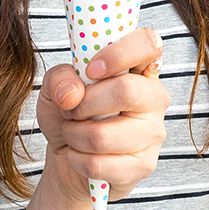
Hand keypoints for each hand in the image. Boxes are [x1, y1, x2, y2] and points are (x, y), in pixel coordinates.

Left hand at [37, 28, 169, 203]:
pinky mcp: (144, 165)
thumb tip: (72, 94)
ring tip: (74, 134)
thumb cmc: (69, 114)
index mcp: (139, 68)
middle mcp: (154, 98)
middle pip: (125, 91)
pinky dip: (76, 160)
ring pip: (103, 135)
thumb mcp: (54, 87)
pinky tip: (80, 155)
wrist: (68, 158)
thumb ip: (59, 78)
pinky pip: (99, 164)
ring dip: (74, 135)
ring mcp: (153, 133)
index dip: (119, 53)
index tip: (91, 70)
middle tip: (72, 110)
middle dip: (84, 104)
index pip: (149, 43)